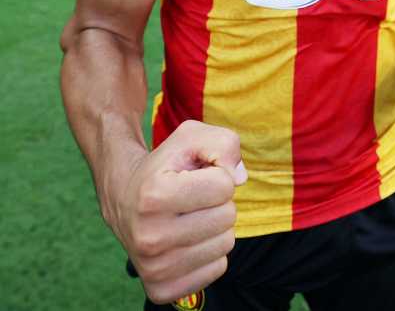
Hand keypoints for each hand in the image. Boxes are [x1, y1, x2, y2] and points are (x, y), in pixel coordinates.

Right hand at [107, 121, 246, 303]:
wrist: (123, 198)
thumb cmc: (165, 165)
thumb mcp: (190, 137)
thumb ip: (223, 143)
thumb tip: (239, 179)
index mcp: (153, 196)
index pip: (224, 186)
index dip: (217, 174)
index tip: (194, 176)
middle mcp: (150, 237)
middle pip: (228, 216)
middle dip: (217, 201)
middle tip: (191, 198)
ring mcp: (154, 268)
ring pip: (226, 244)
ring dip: (215, 226)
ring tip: (188, 216)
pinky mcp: (161, 290)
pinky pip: (218, 268)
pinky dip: (210, 251)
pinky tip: (186, 239)